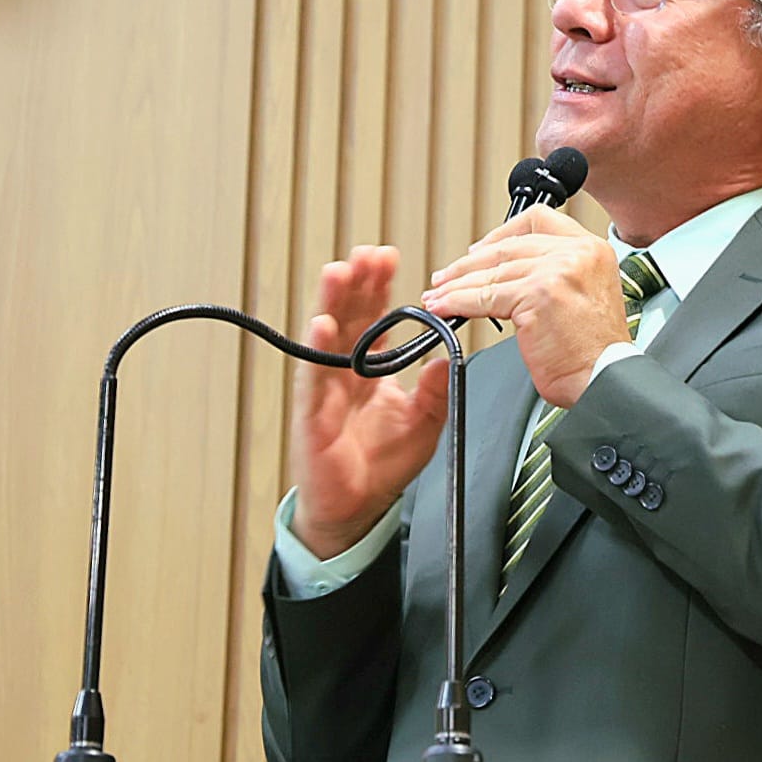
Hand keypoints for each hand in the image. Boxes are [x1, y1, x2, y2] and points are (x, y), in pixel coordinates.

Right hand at [290, 245, 450, 558]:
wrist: (356, 508)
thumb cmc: (382, 465)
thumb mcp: (425, 422)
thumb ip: (436, 388)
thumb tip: (450, 355)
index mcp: (370, 370)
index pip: (373, 317)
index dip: (379, 287)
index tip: (387, 258)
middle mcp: (345, 373)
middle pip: (348, 316)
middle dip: (357, 282)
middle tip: (367, 253)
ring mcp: (326, 389)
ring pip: (327, 337)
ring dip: (332, 302)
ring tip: (340, 271)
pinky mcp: (312, 413)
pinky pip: (314, 376)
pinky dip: (317, 349)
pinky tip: (322, 324)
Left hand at [421, 206, 628, 406]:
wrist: (605, 378)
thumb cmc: (594, 351)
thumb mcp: (586, 294)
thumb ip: (555, 273)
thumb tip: (508, 272)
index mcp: (590, 249)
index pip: (538, 220)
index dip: (501, 232)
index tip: (480, 249)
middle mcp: (576, 253)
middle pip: (508, 246)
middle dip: (469, 264)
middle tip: (447, 277)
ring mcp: (557, 271)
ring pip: (492, 272)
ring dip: (457, 285)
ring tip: (438, 295)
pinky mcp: (537, 294)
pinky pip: (486, 296)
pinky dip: (458, 302)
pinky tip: (446, 307)